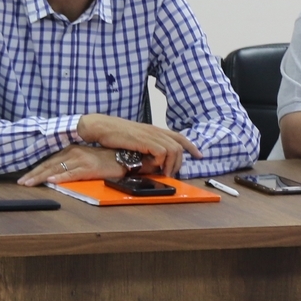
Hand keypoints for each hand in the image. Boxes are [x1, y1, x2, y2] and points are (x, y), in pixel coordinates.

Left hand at [19, 143, 128, 185]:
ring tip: (30, 183)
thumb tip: (54, 173)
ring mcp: (81, 160)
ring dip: (41, 177)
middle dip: (34, 174)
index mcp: (71, 150)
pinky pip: (71, 173)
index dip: (36, 170)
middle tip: (22, 182)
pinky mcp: (89, 168)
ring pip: (56, 169)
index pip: (49, 161)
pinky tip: (51, 181)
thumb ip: (70, 163)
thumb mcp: (84, 158)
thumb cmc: (105, 159)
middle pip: (49, 164)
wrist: (123, 157)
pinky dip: (60, 177)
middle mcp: (73, 153)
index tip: (25, 177)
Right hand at [69, 113, 202, 177]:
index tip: (199, 155)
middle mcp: (155, 131)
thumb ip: (146, 148)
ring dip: (171, 164)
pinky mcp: (144, 140)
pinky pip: (162, 152)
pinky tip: (154, 166)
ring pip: (173, 150)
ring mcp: (150, 135)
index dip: (191, 146)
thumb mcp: (135, 140)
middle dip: (180, 162)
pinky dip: (161, 161)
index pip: (179, 137)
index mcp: (154, 130)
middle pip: (179, 146)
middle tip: (173, 173)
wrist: (102, 127)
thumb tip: (153, 162)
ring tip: (164, 173)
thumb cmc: (115, 134)